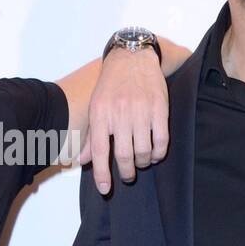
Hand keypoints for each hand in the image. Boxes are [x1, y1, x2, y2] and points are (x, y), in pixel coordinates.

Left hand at [77, 47, 168, 193]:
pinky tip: (154, 154)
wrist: (133, 57)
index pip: (100, 151)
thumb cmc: (111, 84)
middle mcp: (120, 113)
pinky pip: (161, 141)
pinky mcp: (160, 109)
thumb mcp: (96, 106)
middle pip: (124, 155)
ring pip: (143, 151)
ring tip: (141, 162)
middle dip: (126, 172)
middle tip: (127, 175)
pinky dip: (158, 154)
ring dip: (143, 163)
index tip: (105, 189)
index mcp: (100, 114)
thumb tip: (83, 160)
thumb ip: (92, 135)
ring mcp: (141, 111)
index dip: (102, 174)